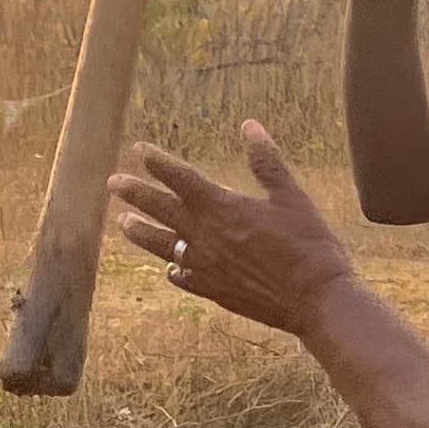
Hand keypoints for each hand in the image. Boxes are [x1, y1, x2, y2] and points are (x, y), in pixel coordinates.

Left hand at [109, 126, 354, 335]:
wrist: (315, 301)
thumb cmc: (309, 246)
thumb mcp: (292, 197)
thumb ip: (266, 162)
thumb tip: (250, 126)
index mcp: (222, 207)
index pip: (180, 178)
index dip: (158, 162)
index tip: (139, 150)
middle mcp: (206, 237)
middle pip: (161, 209)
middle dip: (135, 193)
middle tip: (113, 182)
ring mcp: (206, 267)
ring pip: (163, 245)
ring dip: (141, 232)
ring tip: (123, 224)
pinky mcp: (214, 292)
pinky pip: (183, 278)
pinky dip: (174, 269)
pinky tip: (171, 268)